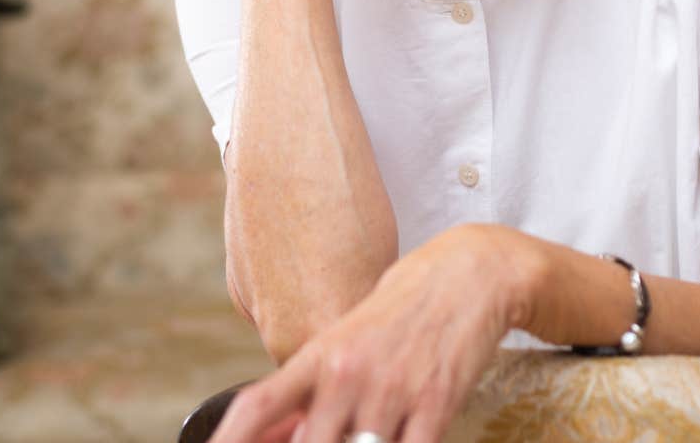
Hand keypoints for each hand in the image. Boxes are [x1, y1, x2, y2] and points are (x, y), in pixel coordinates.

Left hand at [211, 225, 531, 442]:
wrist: (468, 274)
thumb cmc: (405, 305)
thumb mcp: (349, 336)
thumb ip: (315, 387)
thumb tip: (287, 431)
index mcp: (320, 354)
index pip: (257, 404)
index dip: (231, 440)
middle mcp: (348, 373)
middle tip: (328, 437)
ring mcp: (392, 389)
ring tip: (367, 434)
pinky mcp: (436, 402)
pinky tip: (403, 439)